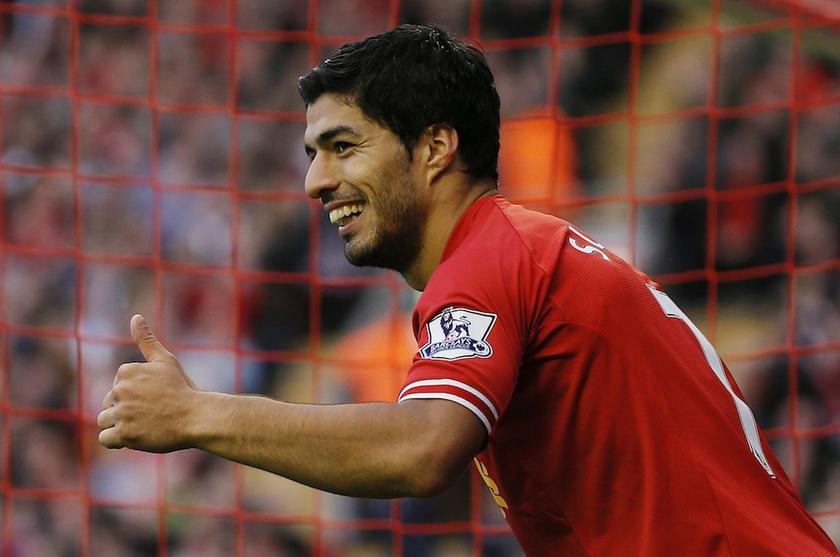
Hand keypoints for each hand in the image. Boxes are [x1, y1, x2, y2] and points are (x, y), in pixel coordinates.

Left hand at [98, 314, 199, 452]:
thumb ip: (146, 340)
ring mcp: (122, 413)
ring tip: (144, 424)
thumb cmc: (182, 388)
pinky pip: (105, 439)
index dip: (133, 394)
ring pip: (105, 420)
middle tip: (152, 412)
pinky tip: (135, 436)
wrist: (197, 417)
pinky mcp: (124, 434)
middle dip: (126, 410)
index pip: (116, 386)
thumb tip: (135, 316)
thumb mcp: (165, 361)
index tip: (153, 396)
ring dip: (120, 425)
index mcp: (126, 371)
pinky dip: (117, 441)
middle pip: (109, 403)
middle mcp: (120, 390)